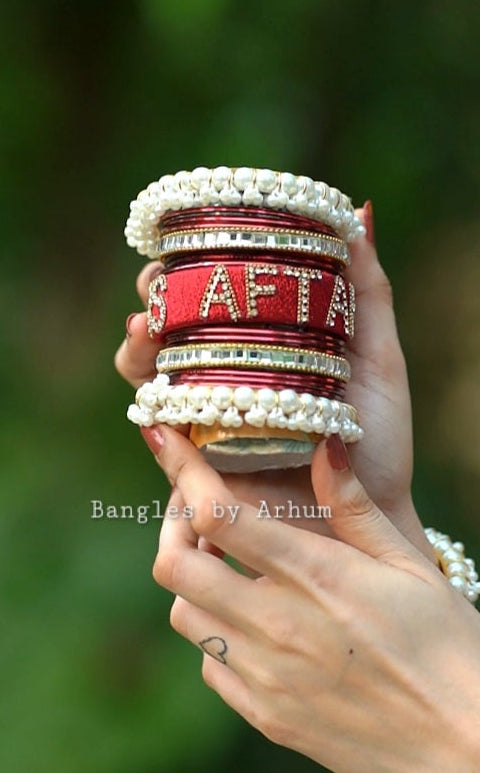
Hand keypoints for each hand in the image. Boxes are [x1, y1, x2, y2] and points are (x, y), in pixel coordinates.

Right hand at [115, 203, 430, 556]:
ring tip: (144, 326)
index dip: (193, 269)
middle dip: (154, 300)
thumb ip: (367, 294)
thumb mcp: (378, 362)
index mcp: (263, 354)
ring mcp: (208, 426)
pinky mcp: (197, 470)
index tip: (193, 242)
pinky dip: (148, 409)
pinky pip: (158, 436)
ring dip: (137, 347)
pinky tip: (151, 387)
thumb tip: (357, 214)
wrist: (371, 523)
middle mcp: (227, 384)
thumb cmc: (379, 448)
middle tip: (156, 282)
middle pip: (171, 332)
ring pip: (150, 376)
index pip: (214, 302)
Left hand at [144, 425, 479, 772]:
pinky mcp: (266, 714)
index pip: (217, 513)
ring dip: (193, 580)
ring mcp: (265, 677)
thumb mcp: (407, 563)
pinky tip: (250, 621)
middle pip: (174, 565)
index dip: (180, 469)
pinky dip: (214, 633)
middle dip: (172, 526)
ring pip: (184, 615)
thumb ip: (354, 505)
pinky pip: (211, 665)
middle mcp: (276, 626)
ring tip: (228, 564)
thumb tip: (325, 445)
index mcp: (313, 577)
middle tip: (197, 511)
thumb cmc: (447, 646)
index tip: (162, 438)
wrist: (462, 747)